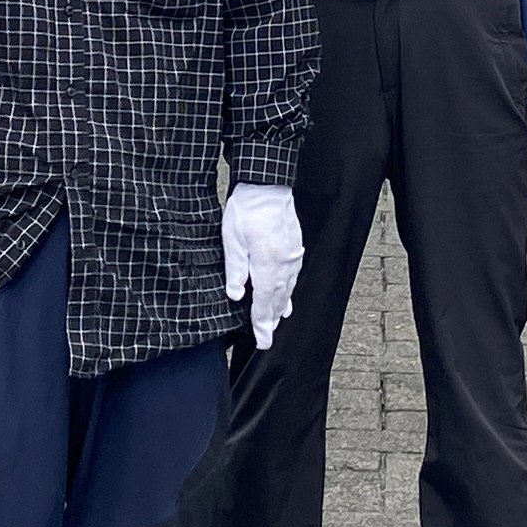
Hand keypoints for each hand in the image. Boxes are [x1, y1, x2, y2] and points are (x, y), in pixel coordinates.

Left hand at [222, 182, 304, 350]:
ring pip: (287, 289)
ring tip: (276, 321)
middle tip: (267, 340)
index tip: (262, 340)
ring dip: (280, 307)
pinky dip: (289, 290)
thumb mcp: (232, 240)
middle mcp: (283, 264)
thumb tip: (235, 294)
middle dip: (271, 321)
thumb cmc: (248, 209)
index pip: (263, 302)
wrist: (268, 186)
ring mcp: (291, 256)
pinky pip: (293, 276)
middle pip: (277, 300)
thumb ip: (235, 269)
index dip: (261, 323)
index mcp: (267, 264)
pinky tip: (287, 295)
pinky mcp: (294, 247)